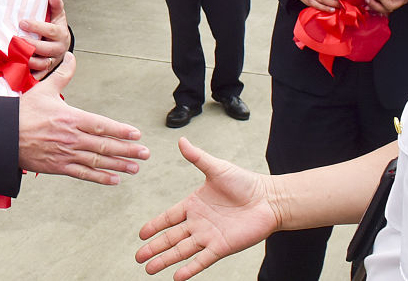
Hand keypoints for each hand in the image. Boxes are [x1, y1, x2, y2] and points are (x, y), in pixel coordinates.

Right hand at [19, 53, 148, 184]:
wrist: (2, 135)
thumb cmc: (23, 112)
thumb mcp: (44, 89)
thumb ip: (63, 75)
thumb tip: (72, 56)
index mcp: (70, 117)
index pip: (102, 125)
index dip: (121, 130)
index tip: (137, 134)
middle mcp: (71, 137)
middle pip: (105, 145)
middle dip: (127, 150)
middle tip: (145, 153)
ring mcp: (65, 154)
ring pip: (97, 161)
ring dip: (119, 165)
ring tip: (135, 167)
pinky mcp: (58, 167)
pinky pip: (83, 174)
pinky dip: (100, 178)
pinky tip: (114, 179)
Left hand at [20, 0, 70, 78]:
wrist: (61, 46)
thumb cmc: (56, 29)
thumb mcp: (58, 16)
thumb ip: (56, 6)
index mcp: (62, 35)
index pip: (50, 31)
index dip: (36, 27)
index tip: (22, 22)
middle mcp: (59, 50)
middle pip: (45, 49)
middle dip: (30, 45)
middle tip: (16, 40)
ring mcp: (52, 62)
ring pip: (42, 64)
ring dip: (28, 61)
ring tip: (15, 55)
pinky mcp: (46, 71)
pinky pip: (38, 76)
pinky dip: (29, 75)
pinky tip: (18, 71)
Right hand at [136, 138, 277, 278]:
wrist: (269, 199)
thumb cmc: (245, 182)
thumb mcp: (217, 168)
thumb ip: (197, 158)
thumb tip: (181, 140)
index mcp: (194, 205)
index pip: (168, 218)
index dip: (154, 226)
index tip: (141, 234)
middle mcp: (198, 223)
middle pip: (170, 237)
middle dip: (154, 248)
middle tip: (138, 258)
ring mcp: (209, 236)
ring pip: (181, 251)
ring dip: (165, 260)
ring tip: (149, 269)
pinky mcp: (221, 247)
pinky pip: (202, 260)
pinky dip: (189, 269)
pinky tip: (176, 277)